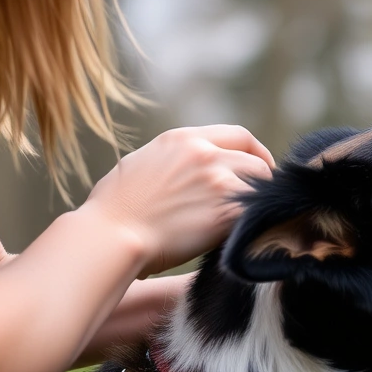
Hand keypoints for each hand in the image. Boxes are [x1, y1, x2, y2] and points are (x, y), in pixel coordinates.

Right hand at [78, 125, 275, 275]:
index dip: (256, 153)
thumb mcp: (142, 164)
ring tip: (247, 221)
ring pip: (261, 187)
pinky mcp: (225, 210)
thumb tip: (189, 169)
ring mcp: (218, 180)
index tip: (259, 168)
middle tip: (256, 203)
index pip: (239, 136)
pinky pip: (255, 213)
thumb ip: (174, 160)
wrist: (111, 235)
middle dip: (261, 182)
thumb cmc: (114, 209)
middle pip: (257, 162)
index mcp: (183, 139)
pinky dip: (254, 224)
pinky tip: (243, 235)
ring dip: (257, 205)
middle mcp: (204, 154)